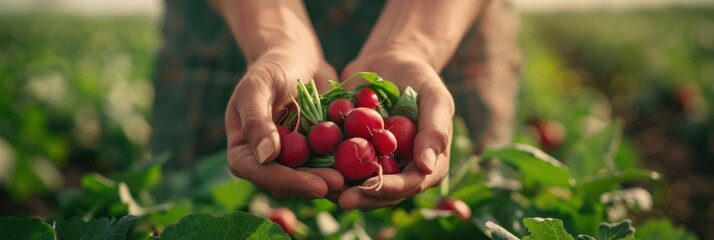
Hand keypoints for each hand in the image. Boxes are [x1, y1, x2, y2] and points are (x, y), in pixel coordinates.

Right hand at [225, 47, 344, 198]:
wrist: (296, 57)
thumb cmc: (270, 67)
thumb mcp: (258, 86)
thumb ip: (256, 120)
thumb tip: (265, 157)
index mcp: (242, 149)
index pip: (261, 173)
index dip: (289, 181)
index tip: (316, 184)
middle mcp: (264, 160)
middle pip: (287, 182)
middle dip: (314, 184)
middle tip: (340, 184)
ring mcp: (289, 158)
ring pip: (308, 178)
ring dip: (329, 181)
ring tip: (354, 180)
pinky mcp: (311, 153)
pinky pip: (325, 164)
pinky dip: (341, 167)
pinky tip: (362, 167)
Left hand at [334, 50, 453, 209]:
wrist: (387, 62)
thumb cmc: (418, 78)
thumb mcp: (434, 98)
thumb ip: (435, 130)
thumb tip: (426, 166)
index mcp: (427, 164)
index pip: (411, 184)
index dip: (390, 188)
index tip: (369, 187)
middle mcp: (401, 171)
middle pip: (383, 194)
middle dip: (362, 197)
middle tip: (341, 199)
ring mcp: (376, 166)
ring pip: (358, 187)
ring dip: (341, 191)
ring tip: (322, 189)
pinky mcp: (353, 157)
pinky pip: (339, 168)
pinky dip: (324, 171)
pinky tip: (308, 172)